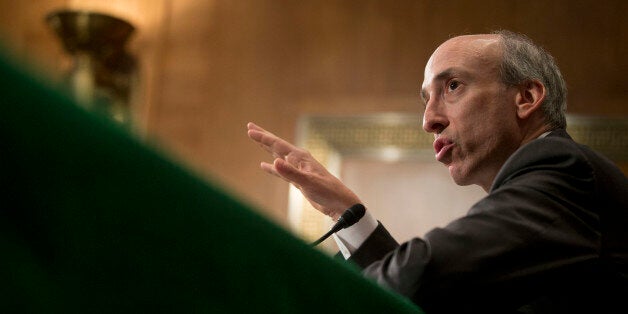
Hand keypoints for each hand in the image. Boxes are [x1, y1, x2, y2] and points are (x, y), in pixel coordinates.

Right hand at [247, 122, 361, 220]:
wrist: (339, 204)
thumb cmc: (327, 192)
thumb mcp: (308, 182)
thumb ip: (291, 173)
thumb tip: (274, 161)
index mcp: (300, 157)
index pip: (277, 145)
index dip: (263, 138)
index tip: (249, 130)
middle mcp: (298, 160)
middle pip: (276, 145)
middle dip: (263, 136)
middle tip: (250, 126)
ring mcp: (298, 170)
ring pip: (278, 156)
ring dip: (266, 148)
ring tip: (257, 140)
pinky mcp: (298, 180)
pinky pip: (280, 171)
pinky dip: (271, 168)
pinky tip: (264, 166)